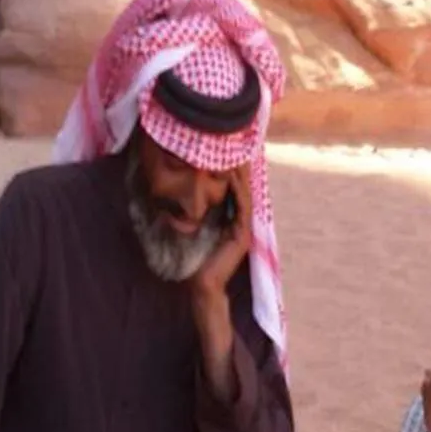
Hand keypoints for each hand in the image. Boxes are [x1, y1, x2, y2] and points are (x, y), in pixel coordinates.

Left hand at [188, 164, 253, 305]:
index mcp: (233, 221)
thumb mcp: (195, 230)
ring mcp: (244, 229)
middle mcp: (242, 223)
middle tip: (236, 148)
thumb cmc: (196, 259)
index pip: (236, 191)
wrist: (202, 283)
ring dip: (241, 176)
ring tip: (235, 156)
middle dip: (240, 169)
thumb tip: (184, 195)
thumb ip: (196, 215)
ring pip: (245, 195)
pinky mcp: (242, 234)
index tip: (226, 153)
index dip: (233, 173)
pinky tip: (231, 177)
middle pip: (244, 190)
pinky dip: (237, 191)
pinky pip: (242, 207)